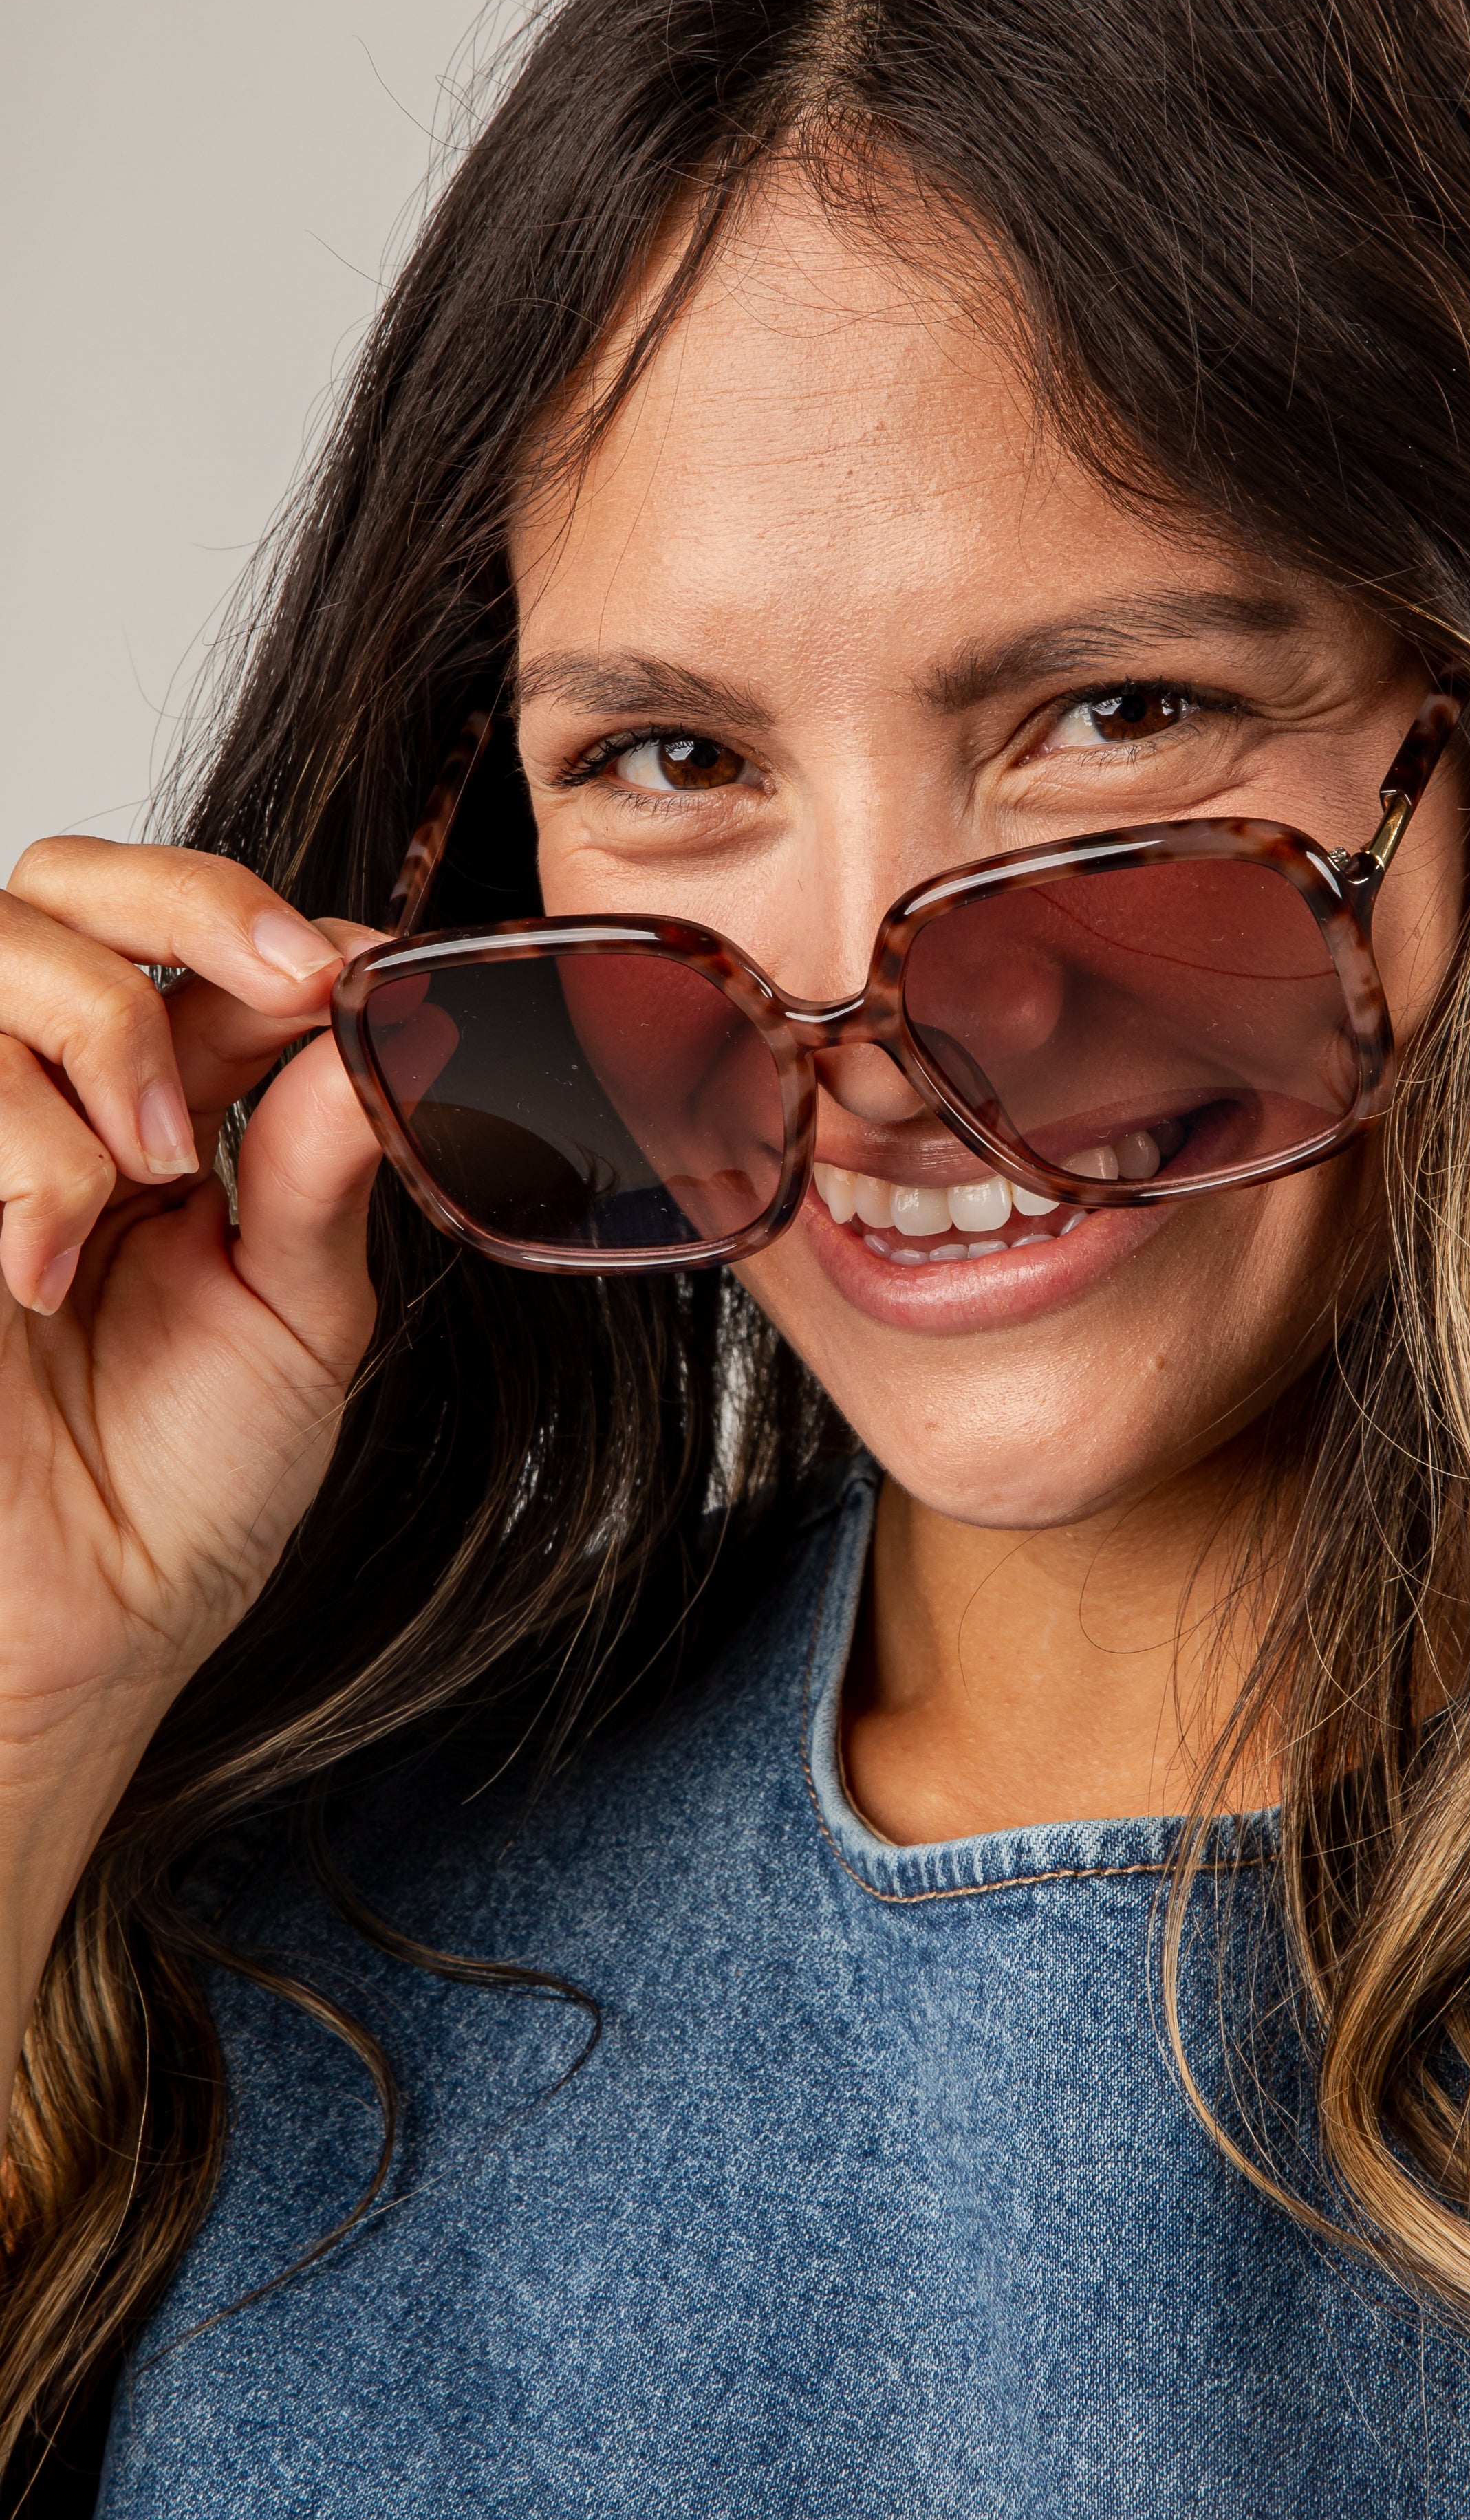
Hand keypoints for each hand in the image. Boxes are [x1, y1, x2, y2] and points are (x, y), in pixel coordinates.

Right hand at [0, 835, 387, 2056]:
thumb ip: (327, 1162)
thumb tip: (383, 1019)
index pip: (209, 942)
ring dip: (96, 1034)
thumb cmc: (182, 1495)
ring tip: (142, 1174)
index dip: (281, 925)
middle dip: (187, 908)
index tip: (357, 967)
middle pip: (71, 886)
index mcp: (175, 1111)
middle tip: (279, 990)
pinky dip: (15, 1147)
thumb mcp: (303, 1315)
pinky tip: (39, 1259)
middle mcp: (60, 1097)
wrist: (73, 1633)